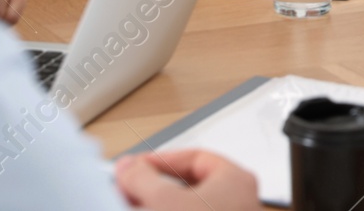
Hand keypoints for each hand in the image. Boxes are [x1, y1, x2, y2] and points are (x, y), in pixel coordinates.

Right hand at [115, 149, 260, 209]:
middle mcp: (236, 202)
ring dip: (156, 205)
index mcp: (235, 181)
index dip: (161, 159)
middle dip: (154, 187)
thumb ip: (142, 178)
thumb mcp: (163, 202)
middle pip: (188, 185)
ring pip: (185, 208)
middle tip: (128, 189)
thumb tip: (128, 167)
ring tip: (129, 206)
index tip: (135, 167)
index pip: (195, 158)